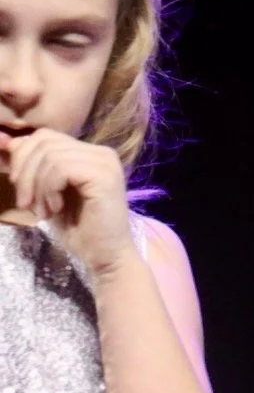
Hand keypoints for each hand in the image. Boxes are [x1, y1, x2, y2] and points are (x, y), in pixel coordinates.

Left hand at [0, 129, 133, 280]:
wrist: (105, 256)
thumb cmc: (78, 229)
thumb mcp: (47, 192)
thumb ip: (33, 166)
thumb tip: (6, 141)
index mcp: (90, 154)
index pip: (45, 136)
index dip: (22, 157)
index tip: (19, 189)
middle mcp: (102, 153)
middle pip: (44, 142)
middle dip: (25, 173)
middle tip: (25, 203)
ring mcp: (105, 163)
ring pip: (50, 155)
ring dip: (36, 186)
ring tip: (42, 210)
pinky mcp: (104, 177)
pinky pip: (61, 168)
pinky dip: (48, 190)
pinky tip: (54, 208)